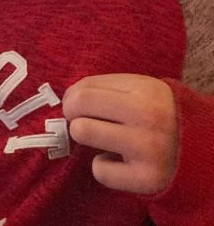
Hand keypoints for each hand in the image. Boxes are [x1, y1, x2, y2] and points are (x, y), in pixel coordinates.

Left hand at [63, 73, 178, 194]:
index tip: (79, 106)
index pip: (84, 88)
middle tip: (84, 121)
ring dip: (86, 137)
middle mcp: (150, 116)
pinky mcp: (148, 178)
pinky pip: (100, 171)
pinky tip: (119, 162)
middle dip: (73, 114)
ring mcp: (150, 148)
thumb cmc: (155, 116)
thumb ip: (103, 87)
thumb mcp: (138, 91)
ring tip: (103, 139)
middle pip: (79, 105)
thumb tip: (67, 97)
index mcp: (146, 90)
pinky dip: (105, 168)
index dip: (72, 98)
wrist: (197, 151)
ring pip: (83, 132)